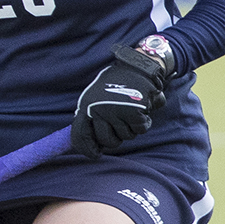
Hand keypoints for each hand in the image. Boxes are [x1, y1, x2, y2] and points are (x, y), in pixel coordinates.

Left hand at [71, 43, 169, 158]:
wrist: (136, 68)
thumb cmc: (116, 84)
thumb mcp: (95, 97)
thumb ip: (91, 117)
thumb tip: (92, 142)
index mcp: (86, 106)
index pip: (80, 136)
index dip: (88, 149)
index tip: (96, 154)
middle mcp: (98, 110)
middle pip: (107, 141)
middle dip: (116, 139)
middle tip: (121, 128)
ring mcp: (115, 112)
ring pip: (126, 136)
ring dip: (131, 129)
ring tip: (131, 114)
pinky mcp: (133, 112)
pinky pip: (140, 129)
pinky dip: (144, 123)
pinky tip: (142, 112)